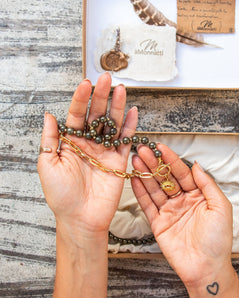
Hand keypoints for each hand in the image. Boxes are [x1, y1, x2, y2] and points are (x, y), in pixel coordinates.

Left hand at [38, 73, 137, 241]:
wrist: (81, 218)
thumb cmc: (61, 195)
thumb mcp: (47, 165)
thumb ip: (50, 139)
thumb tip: (49, 115)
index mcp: (70, 142)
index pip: (76, 114)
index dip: (81, 99)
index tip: (86, 83)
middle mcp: (88, 143)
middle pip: (96, 114)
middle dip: (101, 96)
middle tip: (107, 78)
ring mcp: (104, 151)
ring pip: (112, 124)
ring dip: (117, 106)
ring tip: (121, 89)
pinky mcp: (118, 161)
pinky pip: (125, 140)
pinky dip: (130, 126)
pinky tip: (133, 111)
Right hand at [131, 144, 233, 287]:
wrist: (206, 268)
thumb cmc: (218, 241)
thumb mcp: (221, 207)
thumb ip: (208, 185)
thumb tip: (197, 165)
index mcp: (199, 195)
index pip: (183, 172)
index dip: (171, 160)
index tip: (161, 148)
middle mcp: (183, 201)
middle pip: (166, 178)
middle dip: (154, 163)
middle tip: (144, 150)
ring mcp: (169, 212)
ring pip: (155, 188)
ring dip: (145, 174)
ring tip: (135, 160)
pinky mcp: (158, 224)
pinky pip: (147, 205)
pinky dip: (140, 192)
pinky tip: (134, 179)